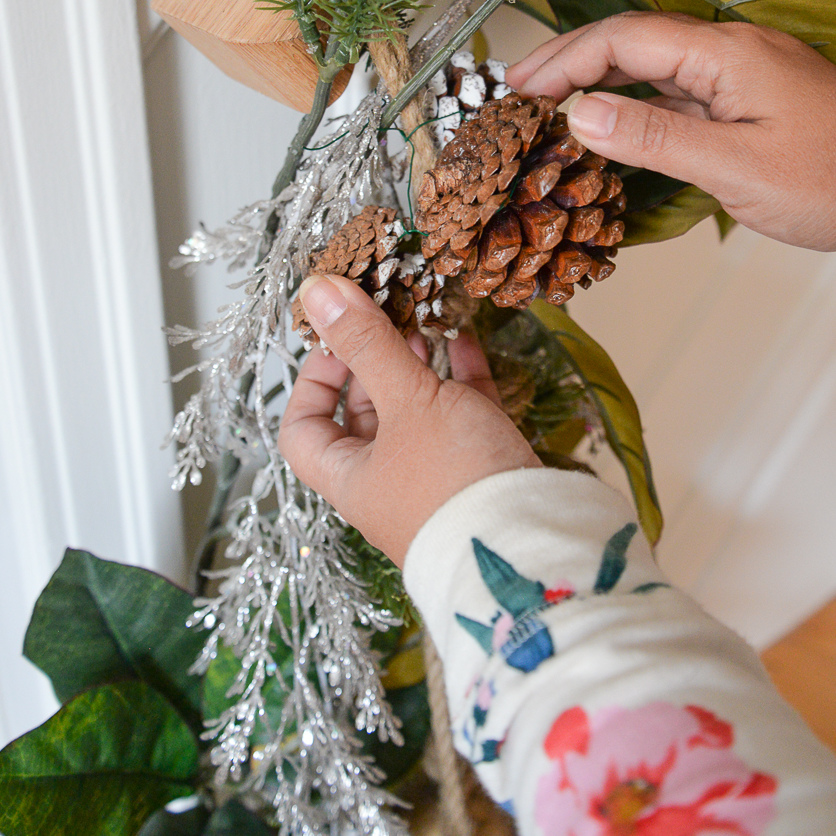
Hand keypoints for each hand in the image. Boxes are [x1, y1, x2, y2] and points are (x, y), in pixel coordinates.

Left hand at [278, 275, 540, 565]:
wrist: (530, 546)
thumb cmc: (453, 480)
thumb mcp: (406, 400)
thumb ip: (365, 342)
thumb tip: (317, 290)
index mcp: (350, 477)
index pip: (304, 430)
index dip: (312, 382)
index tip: (334, 341)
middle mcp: (386, 481)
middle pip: (364, 414)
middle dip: (372, 361)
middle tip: (383, 314)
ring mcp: (434, 477)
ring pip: (415, 411)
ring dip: (415, 364)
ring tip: (421, 319)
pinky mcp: (479, 469)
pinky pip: (461, 414)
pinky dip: (459, 375)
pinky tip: (464, 338)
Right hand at [508, 12, 835, 251]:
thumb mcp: (738, 168)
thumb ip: (656, 140)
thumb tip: (580, 115)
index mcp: (725, 53)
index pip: (623, 40)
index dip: (562, 61)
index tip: (516, 92)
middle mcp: (728, 52)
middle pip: (630, 45)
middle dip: (568, 65)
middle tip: (513, 97)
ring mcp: (738, 75)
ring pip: (650, 70)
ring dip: (596, 86)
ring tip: (543, 112)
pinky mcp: (746, 102)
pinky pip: (675, 95)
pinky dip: (632, 108)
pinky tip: (606, 130)